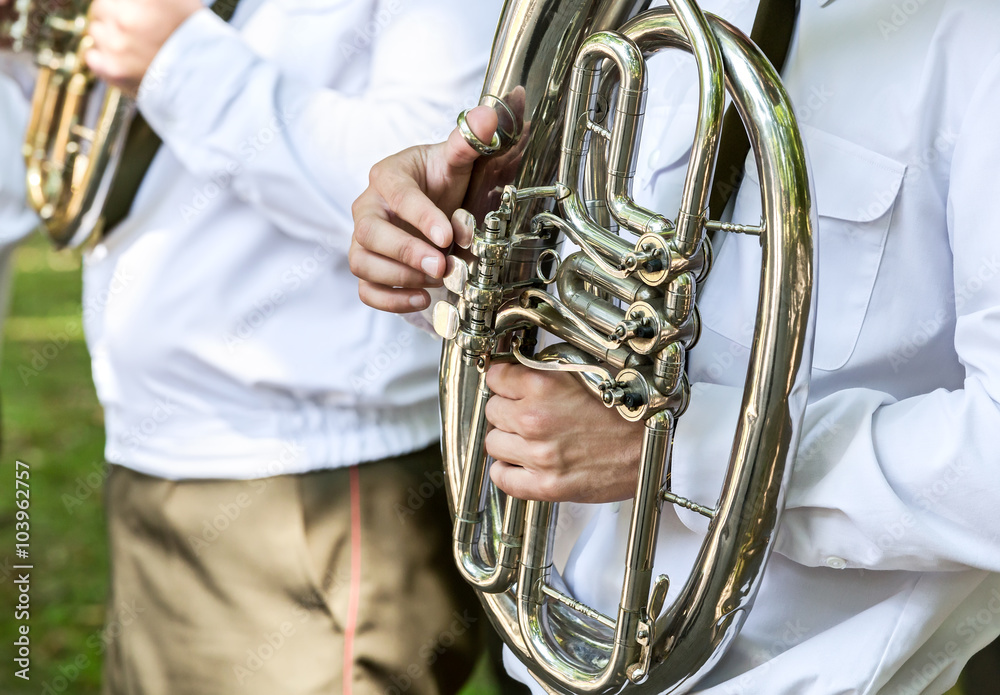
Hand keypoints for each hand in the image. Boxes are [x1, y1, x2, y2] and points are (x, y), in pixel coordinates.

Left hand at [85, 0, 201, 95]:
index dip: (124, 5)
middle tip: (134, 27)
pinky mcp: (113, 69)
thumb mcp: (179, 1)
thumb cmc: (199, 39)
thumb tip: (142, 4)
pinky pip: (92, 56)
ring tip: (134, 46)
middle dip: (114, 14)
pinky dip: (102, 57)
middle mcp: (124, 16)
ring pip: (96, 31)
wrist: (208, 82)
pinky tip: (121, 59)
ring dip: (110, 36)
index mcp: (144, 0)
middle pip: (101, 6)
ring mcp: (116, 44)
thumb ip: (157, 0)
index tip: (129, 10)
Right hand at [349, 106, 497, 312]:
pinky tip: (421, 298)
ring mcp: (365, 240)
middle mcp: (368, 208)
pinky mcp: (370, 267)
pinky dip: (389, 300)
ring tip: (434, 282)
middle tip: (440, 265)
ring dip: (397, 277)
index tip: (448, 236)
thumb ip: (471, 138)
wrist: (437, 200)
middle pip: (369, 233)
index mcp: (388, 176)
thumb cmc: (444, 179)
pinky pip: (365, 289)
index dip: (420, 217)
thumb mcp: (460, 158)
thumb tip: (489, 117)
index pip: (397, 195)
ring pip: (361, 263)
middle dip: (405, 252)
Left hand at [484, 363, 645, 503]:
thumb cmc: (631, 408)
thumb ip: (550, 369)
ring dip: (507, 439)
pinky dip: (507, 471)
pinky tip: (522, 463)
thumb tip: (523, 367)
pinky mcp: (546, 485)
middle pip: (492, 410)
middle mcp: (535, 420)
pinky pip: (503, 478)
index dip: (504, 380)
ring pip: (493, 443)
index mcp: (544, 386)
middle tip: (525, 412)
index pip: (496, 378)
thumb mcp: (589, 369)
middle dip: (506, 409)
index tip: (509, 385)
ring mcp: (539, 455)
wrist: (657, 443)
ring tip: (528, 438)